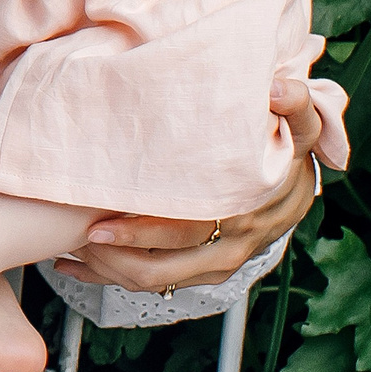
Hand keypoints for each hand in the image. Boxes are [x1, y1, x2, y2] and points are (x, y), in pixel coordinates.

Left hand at [54, 80, 323, 290]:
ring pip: (158, 281)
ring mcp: (218, 261)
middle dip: (113, 256)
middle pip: (165, 266)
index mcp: (243, 211)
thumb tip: (280, 88)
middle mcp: (231, 244)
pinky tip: (76, 266)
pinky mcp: (205, 268)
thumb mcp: (300, 123)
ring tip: (70, 250)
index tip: (96, 225)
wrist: (298, 181)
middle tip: (72, 236)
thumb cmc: (287, 148)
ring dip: (110, 271)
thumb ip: (295, 104)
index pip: (186, 233)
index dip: (139, 234)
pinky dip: (113, 278)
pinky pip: (158, 283)